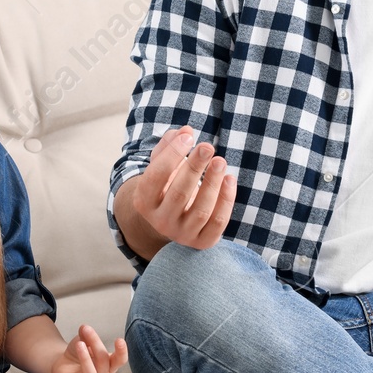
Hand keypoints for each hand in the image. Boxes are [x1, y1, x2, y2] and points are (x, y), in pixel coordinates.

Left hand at [50, 324, 127, 372]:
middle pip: (103, 362)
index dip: (122, 352)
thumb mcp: (82, 340)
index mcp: (109, 364)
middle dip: (96, 344)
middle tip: (87, 330)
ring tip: (79, 344)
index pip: (120, 360)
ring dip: (85, 359)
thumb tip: (84, 328)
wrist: (63, 365)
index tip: (119, 340)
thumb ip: (85, 335)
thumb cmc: (79, 353)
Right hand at [130, 126, 236, 249]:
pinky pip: (218, 222)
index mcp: (144, 201)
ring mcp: (182, 235)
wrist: (170, 221)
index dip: (172, 154)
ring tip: (220, 161)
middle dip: (194, 167)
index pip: (156, 176)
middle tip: (207, 146)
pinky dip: (226, 200)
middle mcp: (160, 222)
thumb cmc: (166, 186)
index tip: (188, 137)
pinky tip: (229, 179)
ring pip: (201, 209)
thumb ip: (170, 146)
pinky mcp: (202, 242)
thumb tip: (186, 130)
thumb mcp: (161, 165)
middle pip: (179, 193)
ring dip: (212, 182)